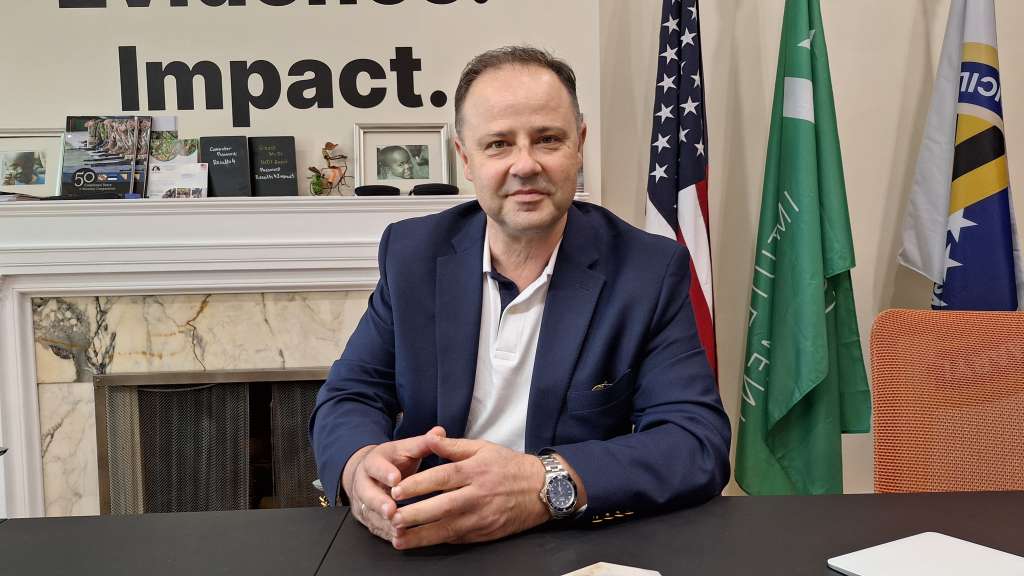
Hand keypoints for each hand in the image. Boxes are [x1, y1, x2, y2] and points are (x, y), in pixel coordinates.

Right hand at [344, 426, 445, 541]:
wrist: (366, 472)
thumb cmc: (392, 461)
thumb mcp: (405, 448)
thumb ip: (422, 443)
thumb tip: (439, 432)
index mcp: (373, 462)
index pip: (376, 466)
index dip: (385, 473)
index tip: (396, 478)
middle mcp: (364, 483)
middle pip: (367, 494)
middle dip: (379, 503)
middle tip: (391, 511)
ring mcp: (363, 502)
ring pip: (370, 514)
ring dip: (383, 523)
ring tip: (399, 529)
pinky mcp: (367, 517)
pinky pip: (375, 528)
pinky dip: (386, 534)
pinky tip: (399, 539)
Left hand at [387, 436, 550, 548]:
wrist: (542, 490)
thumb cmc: (509, 466)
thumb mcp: (483, 448)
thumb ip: (454, 446)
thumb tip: (429, 439)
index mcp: (475, 471)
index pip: (443, 477)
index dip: (419, 485)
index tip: (397, 491)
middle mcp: (478, 495)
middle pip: (442, 506)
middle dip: (415, 514)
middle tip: (392, 517)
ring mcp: (483, 517)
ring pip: (448, 529)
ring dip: (421, 536)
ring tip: (398, 539)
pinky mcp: (486, 533)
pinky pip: (459, 538)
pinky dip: (438, 541)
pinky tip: (421, 543)